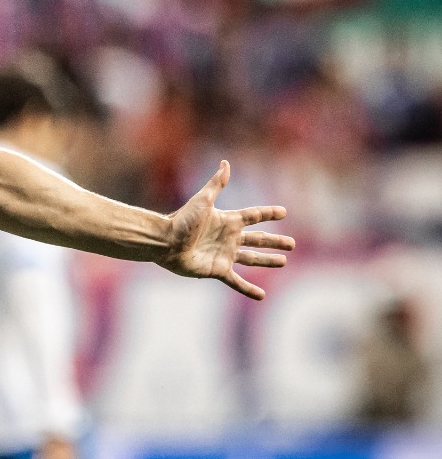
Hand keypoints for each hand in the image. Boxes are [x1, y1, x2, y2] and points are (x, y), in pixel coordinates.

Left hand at [160, 161, 293, 300]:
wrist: (165, 243)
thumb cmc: (181, 220)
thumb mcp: (202, 201)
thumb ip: (216, 184)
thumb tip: (225, 163)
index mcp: (227, 220)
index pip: (253, 216)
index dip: (268, 214)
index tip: (283, 212)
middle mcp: (228, 238)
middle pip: (258, 239)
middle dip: (275, 241)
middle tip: (292, 244)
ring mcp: (225, 255)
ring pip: (252, 259)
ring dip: (268, 261)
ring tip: (283, 262)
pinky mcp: (218, 270)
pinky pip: (237, 281)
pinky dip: (248, 289)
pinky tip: (261, 296)